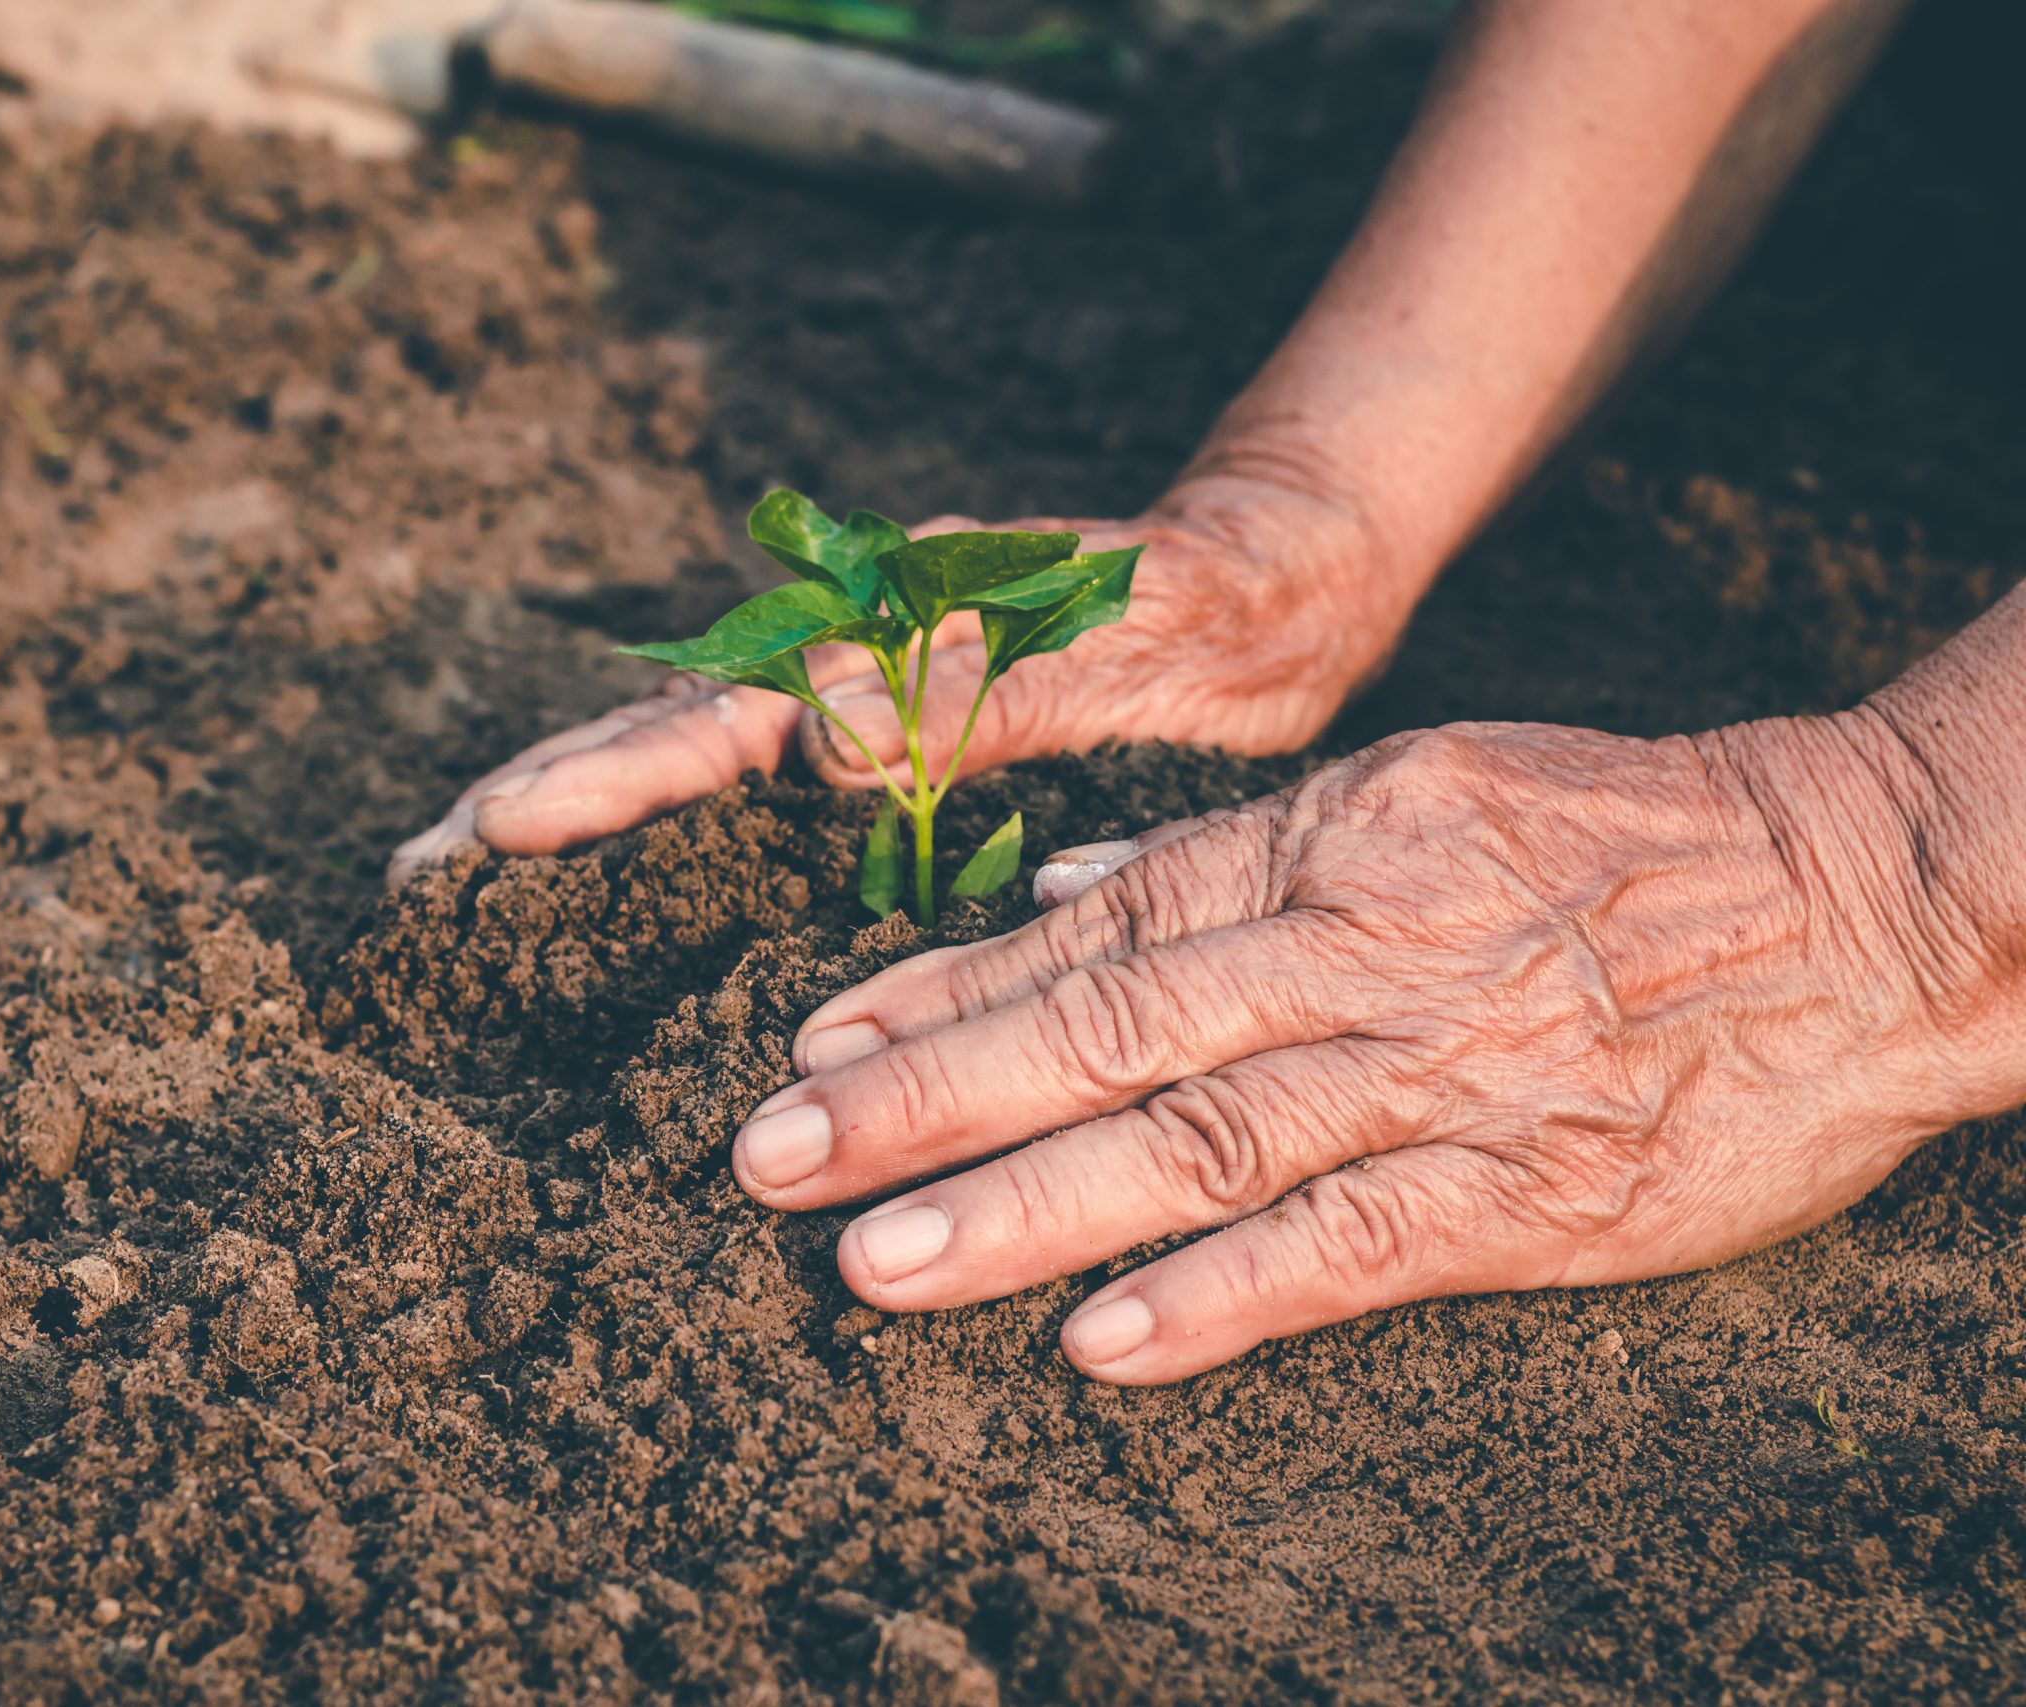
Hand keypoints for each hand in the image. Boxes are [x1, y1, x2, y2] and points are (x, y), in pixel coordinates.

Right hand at [387, 470, 1405, 884]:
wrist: (1283, 583)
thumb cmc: (1212, 603)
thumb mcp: (1116, 635)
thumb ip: (986, 680)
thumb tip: (826, 740)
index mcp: (887, 644)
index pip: (716, 720)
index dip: (603, 777)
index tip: (493, 827)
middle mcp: (859, 677)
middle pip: (671, 736)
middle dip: (546, 793)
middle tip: (417, 866)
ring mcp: (876, 718)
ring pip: (706, 770)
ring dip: (592, 821)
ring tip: (474, 887)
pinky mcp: (913, 761)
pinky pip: (775, 806)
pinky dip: (687, 845)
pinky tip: (640, 910)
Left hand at [730, 715, 2010, 1383]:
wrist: (1858, 898)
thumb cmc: (1622, 838)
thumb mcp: (1424, 789)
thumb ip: (1240, 852)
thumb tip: (1069, 887)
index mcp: (1333, 837)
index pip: (1099, 923)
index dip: (946, 985)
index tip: (816, 1037)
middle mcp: (1364, 947)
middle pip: (1109, 1027)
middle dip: (926, 1094)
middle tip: (773, 1155)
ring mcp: (1446, 1070)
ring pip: (1200, 1138)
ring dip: (1026, 1203)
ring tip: (877, 1261)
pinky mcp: (1534, 1189)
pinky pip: (1354, 1245)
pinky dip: (1222, 1295)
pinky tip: (1099, 1345)